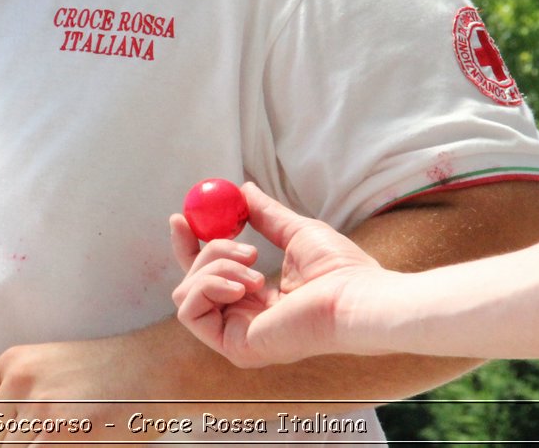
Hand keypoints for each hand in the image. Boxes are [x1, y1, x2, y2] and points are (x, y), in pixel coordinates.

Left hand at [0, 337, 163, 443]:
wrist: (158, 368)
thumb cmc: (110, 377)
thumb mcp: (53, 371)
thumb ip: (19, 398)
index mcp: (14, 362)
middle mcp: (22, 380)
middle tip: (40, 445)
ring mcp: (44, 407)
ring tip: (60, 443)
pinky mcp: (66, 432)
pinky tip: (77, 446)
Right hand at [169, 183, 386, 366]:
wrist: (356, 298)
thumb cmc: (341, 270)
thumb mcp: (295, 231)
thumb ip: (266, 215)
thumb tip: (244, 190)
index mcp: (258, 300)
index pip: (210, 276)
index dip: (191, 247)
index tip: (182, 218)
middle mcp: (244, 320)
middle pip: (191, 284)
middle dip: (191, 250)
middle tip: (197, 225)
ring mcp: (237, 336)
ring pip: (188, 291)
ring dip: (215, 265)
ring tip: (255, 266)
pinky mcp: (234, 347)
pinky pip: (191, 311)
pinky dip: (209, 286)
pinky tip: (243, 286)